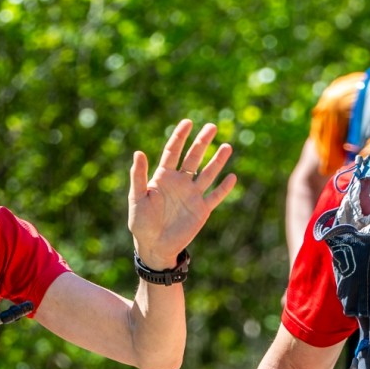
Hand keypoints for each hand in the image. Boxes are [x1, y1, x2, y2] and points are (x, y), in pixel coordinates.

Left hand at [129, 119, 236, 268]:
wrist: (154, 246)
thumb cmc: (141, 223)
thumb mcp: (137, 198)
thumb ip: (139, 176)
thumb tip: (139, 152)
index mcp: (163, 177)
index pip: (173, 151)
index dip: (180, 136)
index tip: (188, 122)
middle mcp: (180, 183)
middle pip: (193, 157)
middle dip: (202, 142)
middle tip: (212, 126)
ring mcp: (192, 195)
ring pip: (207, 173)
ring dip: (217, 161)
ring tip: (227, 146)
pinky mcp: (201, 210)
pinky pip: (215, 197)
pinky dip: (223, 188)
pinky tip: (232, 177)